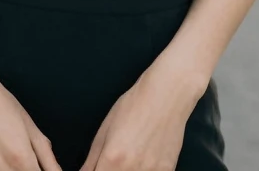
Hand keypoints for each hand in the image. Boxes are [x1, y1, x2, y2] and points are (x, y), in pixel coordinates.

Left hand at [78, 61, 205, 170]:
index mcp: (112, 159)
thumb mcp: (105, 129)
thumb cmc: (134, 106)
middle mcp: (132, 170)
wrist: (167, 95)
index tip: (101, 165)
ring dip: (129, 170)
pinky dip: (146, 170)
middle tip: (116, 159)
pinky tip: (147, 156)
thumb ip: (92, 159)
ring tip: (133, 154)